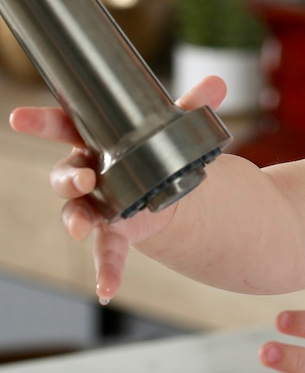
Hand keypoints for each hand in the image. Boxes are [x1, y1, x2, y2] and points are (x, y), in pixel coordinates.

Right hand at [8, 75, 226, 303]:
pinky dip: (106, 269)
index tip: (21, 117)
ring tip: (80, 227)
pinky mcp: (114, 231)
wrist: (167, 188)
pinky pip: (105, 252)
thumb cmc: (156, 150)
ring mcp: (97, 204)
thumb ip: (193, 105)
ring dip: (75, 219)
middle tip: (82, 178)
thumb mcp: (174, 127)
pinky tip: (106, 288)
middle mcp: (89, 173)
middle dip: (68, 177)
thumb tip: (216, 83)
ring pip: (75, 211)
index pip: (65, 127)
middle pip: (65, 174)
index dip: (42, 121)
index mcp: (97, 141)